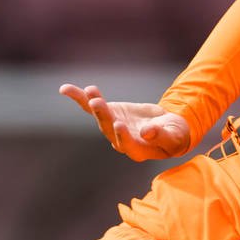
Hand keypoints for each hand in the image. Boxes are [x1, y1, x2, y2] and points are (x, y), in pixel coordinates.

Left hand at [59, 83, 191, 160]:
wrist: (168, 127)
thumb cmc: (175, 135)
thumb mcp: (174, 136)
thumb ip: (162, 135)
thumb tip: (147, 132)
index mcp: (137, 150)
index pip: (126, 144)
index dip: (122, 135)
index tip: (119, 124)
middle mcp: (120, 140)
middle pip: (109, 129)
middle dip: (103, 116)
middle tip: (97, 103)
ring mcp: (112, 126)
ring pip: (99, 116)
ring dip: (93, 104)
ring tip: (91, 92)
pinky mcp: (108, 112)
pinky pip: (90, 105)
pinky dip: (78, 97)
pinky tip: (65, 89)